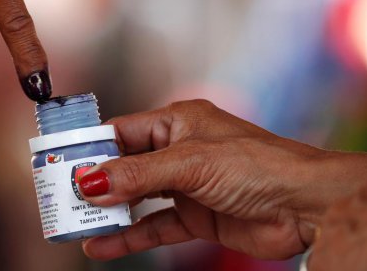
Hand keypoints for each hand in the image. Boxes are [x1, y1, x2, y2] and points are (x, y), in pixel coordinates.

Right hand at [78, 100, 366, 259]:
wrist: (305, 205)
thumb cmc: (255, 164)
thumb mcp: (188, 162)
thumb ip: (137, 174)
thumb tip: (89, 182)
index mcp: (176, 121)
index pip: (121, 131)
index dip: (91, 147)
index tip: (61, 163)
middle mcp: (177, 150)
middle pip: (124, 165)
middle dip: (95, 183)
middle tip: (62, 198)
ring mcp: (185, 185)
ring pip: (136, 198)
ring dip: (108, 212)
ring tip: (75, 224)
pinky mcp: (195, 215)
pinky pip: (154, 225)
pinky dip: (130, 236)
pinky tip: (103, 245)